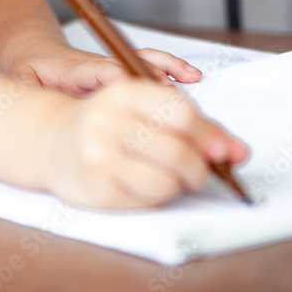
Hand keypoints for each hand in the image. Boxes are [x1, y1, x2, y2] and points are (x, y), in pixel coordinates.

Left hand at [6, 41, 201, 94]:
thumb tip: (31, 97)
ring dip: (167, 69)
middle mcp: (97, 64)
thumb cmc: (25, 67)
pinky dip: (169, 69)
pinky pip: (147, 67)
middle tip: (176, 91)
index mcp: (75, 67)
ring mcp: (109, 66)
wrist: (28, 46)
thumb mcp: (19, 81)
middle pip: (130, 65)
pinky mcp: (117, 71)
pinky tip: (188, 76)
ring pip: (142, 62)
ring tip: (191, 77)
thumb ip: (27, 92)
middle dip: (153, 77)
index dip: (120, 78)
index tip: (137, 87)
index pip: (101, 70)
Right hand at [40, 79, 248, 208]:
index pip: (181, 113)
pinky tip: (147, 183)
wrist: (53, 139)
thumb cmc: (109, 121)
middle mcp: (108, 121)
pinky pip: (148, 199)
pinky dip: (159, 195)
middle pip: (178, 152)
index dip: (210, 134)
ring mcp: (99, 156)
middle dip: (199, 166)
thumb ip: (192, 124)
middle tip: (198, 168)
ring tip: (171, 175)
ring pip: (167, 182)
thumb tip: (238, 151)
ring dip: (179, 183)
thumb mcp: (144, 107)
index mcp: (124, 92)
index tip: (225, 149)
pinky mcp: (97, 189)